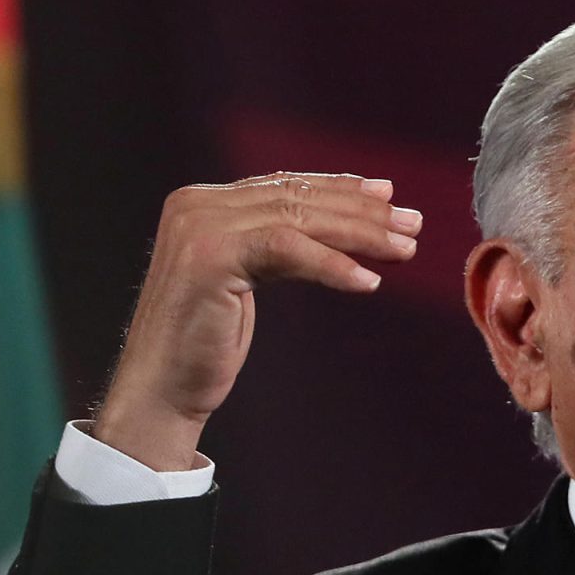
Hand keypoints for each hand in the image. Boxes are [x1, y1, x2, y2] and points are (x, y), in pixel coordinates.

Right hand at [92, 173, 419, 470]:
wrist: (162, 389)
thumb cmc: (207, 343)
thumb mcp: (249, 280)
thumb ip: (279, 245)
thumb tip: (339, 227)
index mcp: (205, 203)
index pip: (286, 185)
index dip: (342, 188)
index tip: (390, 196)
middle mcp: (198, 204)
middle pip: (298, 198)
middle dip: (362, 211)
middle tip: (412, 223)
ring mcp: (201, 227)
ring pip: (298, 218)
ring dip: (359, 233)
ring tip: (404, 249)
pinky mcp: (210, 256)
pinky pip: (287, 249)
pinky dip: (332, 264)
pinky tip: (368, 281)